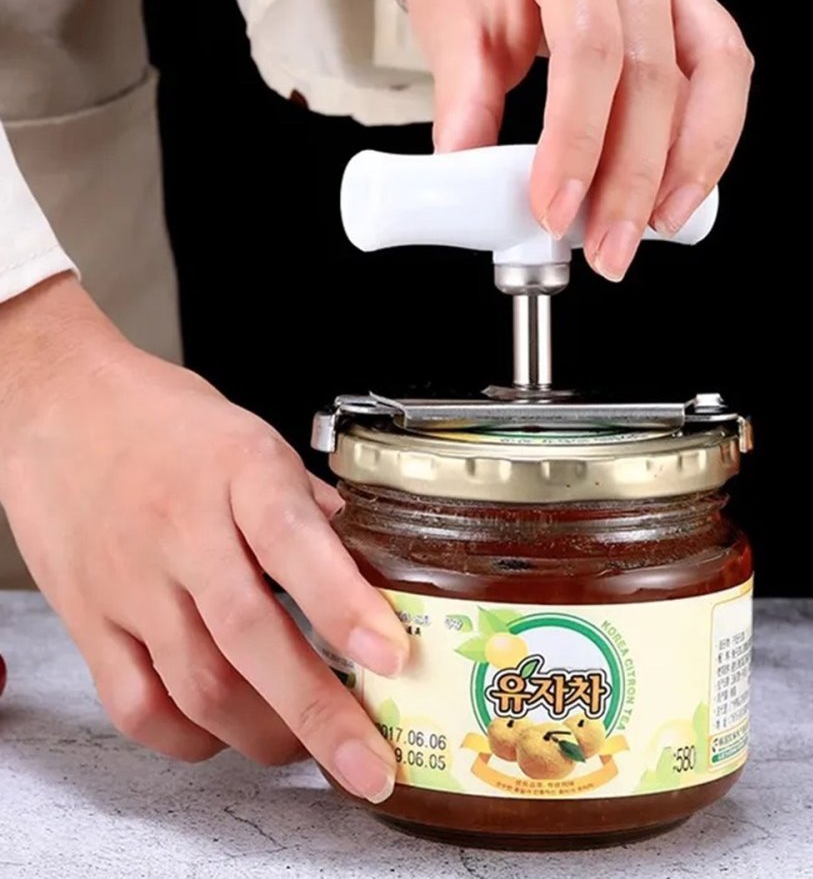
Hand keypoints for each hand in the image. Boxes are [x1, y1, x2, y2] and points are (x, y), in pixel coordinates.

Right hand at [0, 276, 405, 802]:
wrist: (60, 408)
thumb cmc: (167, 421)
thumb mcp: (255, 437)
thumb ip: (309, 505)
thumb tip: (363, 564)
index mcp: (238, 470)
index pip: (294, 541)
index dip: (345, 604)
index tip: (392, 656)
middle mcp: (182, 530)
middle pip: (248, 637)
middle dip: (318, 712)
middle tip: (369, 765)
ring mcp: (129, 581)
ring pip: (196, 684)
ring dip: (263, 734)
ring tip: (307, 748)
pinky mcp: (88, 619)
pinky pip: (135, 704)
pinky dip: (188, 738)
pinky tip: (224, 734)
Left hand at [388, 0, 752, 279]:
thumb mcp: (452, 28)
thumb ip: (464, 108)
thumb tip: (471, 187)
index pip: (587, 53)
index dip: (577, 143)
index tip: (556, 209)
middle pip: (654, 77)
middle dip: (633, 180)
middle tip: (610, 246)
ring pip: (712, 77)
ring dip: (691, 165)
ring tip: (657, 226)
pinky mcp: (690, 5)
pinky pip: (721, 75)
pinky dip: (706, 138)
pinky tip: (680, 186)